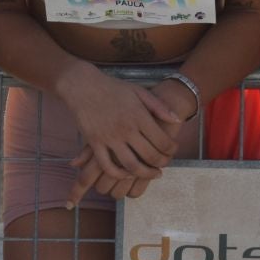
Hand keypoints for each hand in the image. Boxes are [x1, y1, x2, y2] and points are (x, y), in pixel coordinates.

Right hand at [56, 66, 182, 205]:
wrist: (82, 85)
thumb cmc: (112, 87)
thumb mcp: (138, 91)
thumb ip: (159, 106)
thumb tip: (178, 119)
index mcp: (139, 115)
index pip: (162, 141)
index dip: (171, 150)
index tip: (173, 151)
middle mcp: (126, 129)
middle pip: (150, 156)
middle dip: (162, 163)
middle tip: (165, 164)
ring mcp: (109, 138)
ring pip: (131, 166)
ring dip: (145, 174)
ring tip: (152, 173)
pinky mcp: (95, 143)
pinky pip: (108, 166)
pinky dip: (119, 174)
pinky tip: (127, 174)